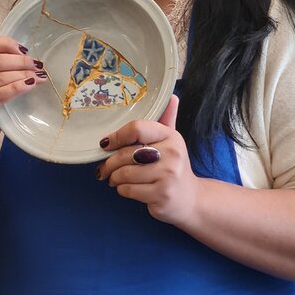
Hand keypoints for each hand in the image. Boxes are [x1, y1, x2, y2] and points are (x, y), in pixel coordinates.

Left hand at [96, 96, 199, 225]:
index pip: (137, 128)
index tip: (105, 144)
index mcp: (171, 136)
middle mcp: (172, 154)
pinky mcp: (162, 195)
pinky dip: (122, 189)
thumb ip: (167, 119)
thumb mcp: (172, 141)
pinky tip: (125, 188)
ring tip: (114, 178)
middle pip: (126, 154)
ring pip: (125, 174)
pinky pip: (129, 190)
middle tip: (104, 168)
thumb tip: (171, 95)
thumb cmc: (173, 165)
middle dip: (109, 163)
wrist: (190, 199)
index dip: (116, 136)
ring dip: (114, 178)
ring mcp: (168, 176)